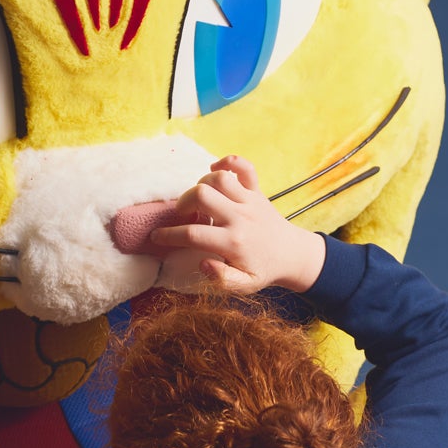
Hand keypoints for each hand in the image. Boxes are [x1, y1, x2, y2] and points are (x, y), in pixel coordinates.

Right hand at [152, 157, 325, 295]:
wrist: (291, 255)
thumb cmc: (262, 271)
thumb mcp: (244, 286)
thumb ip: (222, 279)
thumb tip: (202, 263)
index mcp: (233, 242)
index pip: (193, 234)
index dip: (169, 235)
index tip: (156, 237)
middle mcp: (240, 217)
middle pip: (202, 195)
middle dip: (184, 203)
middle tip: (182, 215)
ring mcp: (249, 201)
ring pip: (218, 177)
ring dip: (202, 184)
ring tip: (199, 200)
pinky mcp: (256, 190)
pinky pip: (243, 166)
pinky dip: (227, 161)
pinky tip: (215, 168)